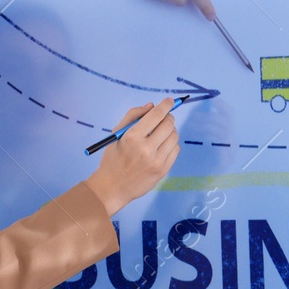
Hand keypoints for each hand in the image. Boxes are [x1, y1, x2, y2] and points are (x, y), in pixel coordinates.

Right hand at [84, 96, 179, 214]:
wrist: (113, 187)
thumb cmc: (113, 158)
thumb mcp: (117, 134)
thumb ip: (132, 116)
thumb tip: (151, 106)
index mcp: (132, 137)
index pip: (156, 115)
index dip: (166, 105)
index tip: (170, 101)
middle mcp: (146, 149)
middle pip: (168, 124)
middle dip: (168, 117)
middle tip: (164, 118)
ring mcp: (156, 161)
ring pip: (174, 137)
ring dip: (170, 131)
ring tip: (161, 133)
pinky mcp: (163, 171)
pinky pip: (175, 150)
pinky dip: (171, 144)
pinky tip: (162, 145)